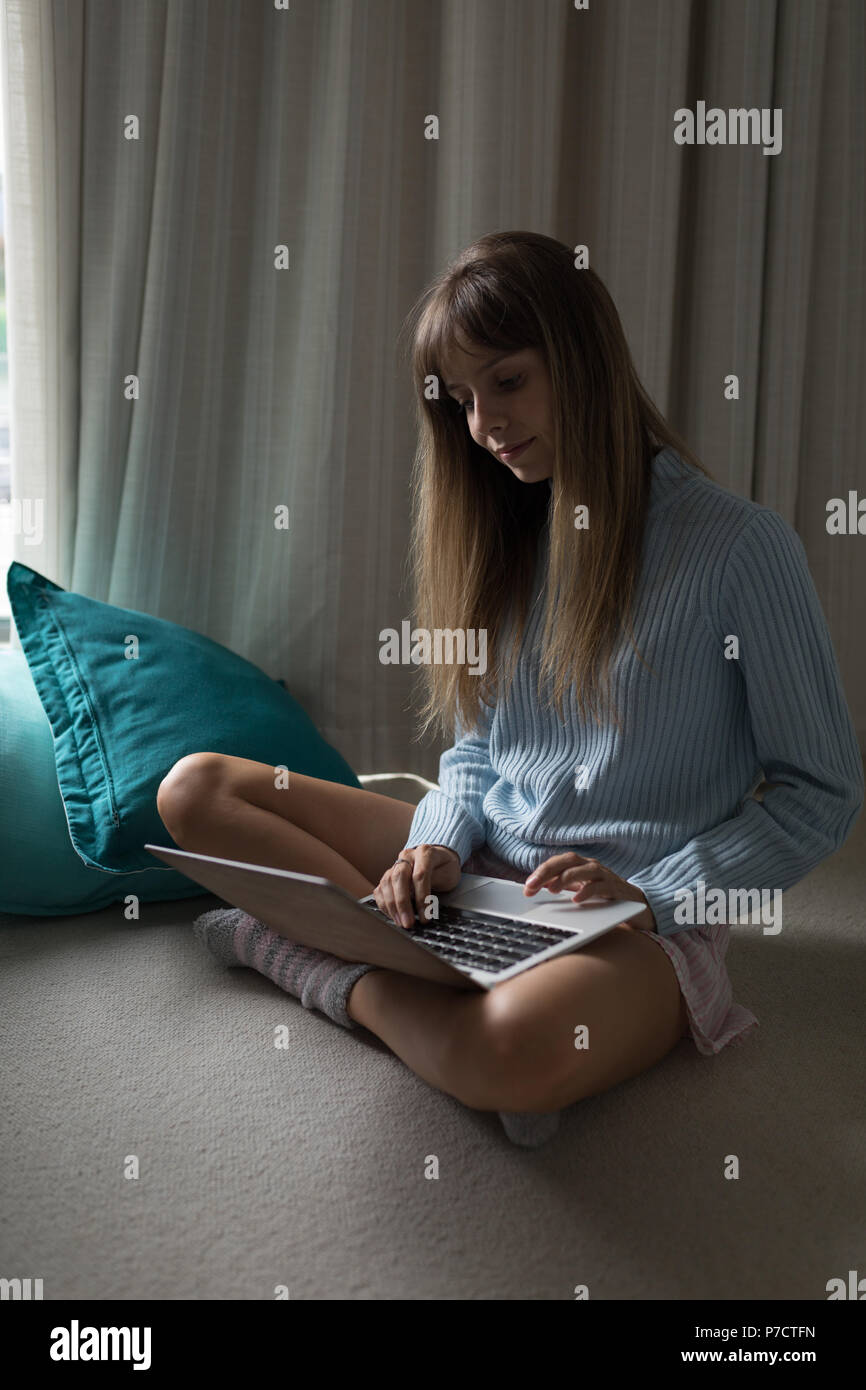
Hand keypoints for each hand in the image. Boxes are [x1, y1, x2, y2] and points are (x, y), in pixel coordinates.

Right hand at [374, 844, 462, 927]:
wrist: (438, 859)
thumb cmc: (445, 868)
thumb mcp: (449, 874)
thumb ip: (436, 885)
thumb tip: (425, 906)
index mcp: (424, 852)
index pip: (420, 875)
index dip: (422, 898)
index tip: (425, 917)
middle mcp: (407, 856)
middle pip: (399, 877)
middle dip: (402, 903)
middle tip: (408, 923)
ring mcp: (395, 865)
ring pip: (386, 883)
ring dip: (392, 906)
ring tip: (401, 923)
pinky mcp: (388, 876)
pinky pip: (380, 890)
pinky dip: (384, 905)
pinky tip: (393, 916)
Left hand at [523, 852, 656, 930]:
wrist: (637, 906)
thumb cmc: (604, 896)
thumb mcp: (580, 889)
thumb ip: (561, 886)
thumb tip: (536, 887)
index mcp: (581, 866)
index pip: (557, 863)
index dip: (541, 872)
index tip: (527, 887)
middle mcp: (591, 866)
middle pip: (567, 861)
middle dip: (547, 872)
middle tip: (531, 886)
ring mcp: (604, 875)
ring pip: (583, 870)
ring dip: (565, 878)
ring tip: (552, 890)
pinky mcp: (616, 888)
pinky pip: (600, 886)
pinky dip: (587, 891)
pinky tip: (576, 899)